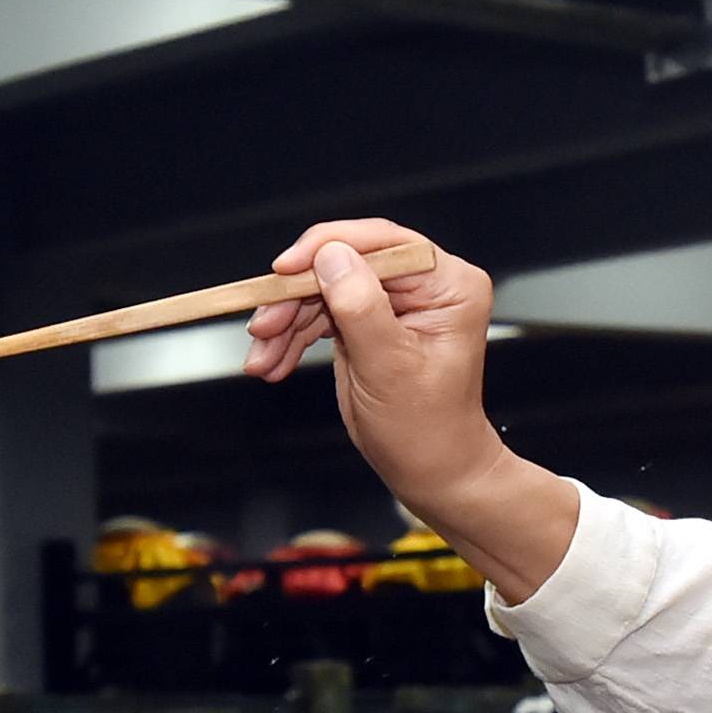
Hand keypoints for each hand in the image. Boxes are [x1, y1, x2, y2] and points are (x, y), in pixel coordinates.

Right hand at [243, 219, 503, 511]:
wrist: (429, 469)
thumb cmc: (428, 429)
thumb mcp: (391, 367)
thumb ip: (360, 308)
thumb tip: (331, 257)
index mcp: (448, 285)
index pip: (384, 243)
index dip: (328, 247)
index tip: (285, 269)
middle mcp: (424, 285)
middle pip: (345, 264)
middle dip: (296, 297)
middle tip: (263, 327)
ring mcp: (392, 302)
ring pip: (323, 290)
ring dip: (285, 324)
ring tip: (262, 358)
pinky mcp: (366, 320)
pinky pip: (320, 314)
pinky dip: (291, 338)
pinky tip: (273, 361)